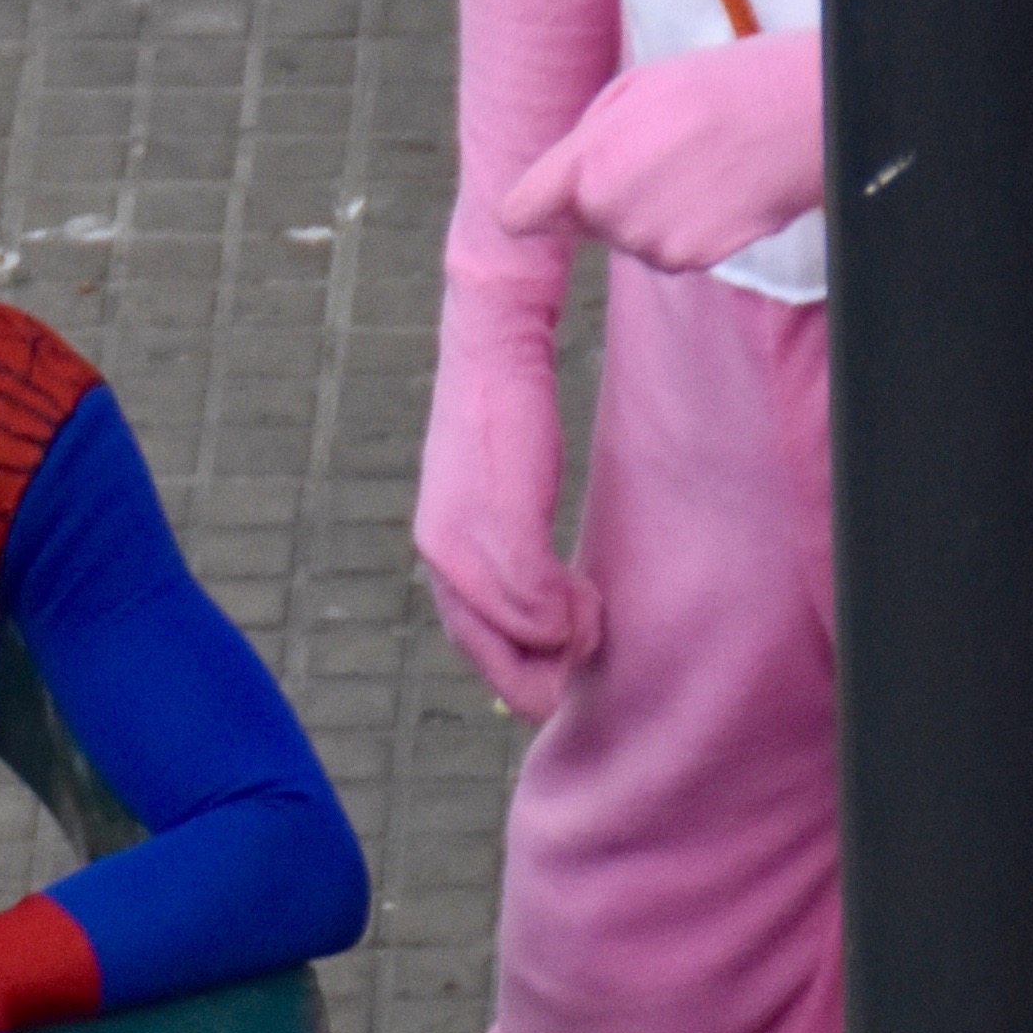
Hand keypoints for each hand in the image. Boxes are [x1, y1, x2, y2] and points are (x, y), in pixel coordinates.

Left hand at [414, 285, 602, 718]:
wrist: (495, 345)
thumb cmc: (507, 414)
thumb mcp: (500, 489)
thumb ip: (507, 543)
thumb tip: (544, 600)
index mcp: (438, 546)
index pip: (466, 635)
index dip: (510, 669)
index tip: (548, 686)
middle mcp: (439, 552)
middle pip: (486, 649)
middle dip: (533, 676)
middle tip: (573, 688)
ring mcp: (466, 543)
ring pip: (519, 631)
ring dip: (562, 642)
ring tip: (594, 629)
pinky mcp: (500, 527)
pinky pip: (536, 604)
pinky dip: (567, 618)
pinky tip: (591, 607)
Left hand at [495, 29, 825, 275]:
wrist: (801, 114)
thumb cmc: (718, 87)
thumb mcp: (635, 87)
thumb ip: (586, 142)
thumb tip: (564, 187)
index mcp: (588, 162)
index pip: (519, 214)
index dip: (535, 206)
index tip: (552, 200)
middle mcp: (611, 210)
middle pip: (583, 223)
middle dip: (605, 197)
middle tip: (659, 155)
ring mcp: (651, 243)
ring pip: (628, 238)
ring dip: (649, 212)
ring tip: (697, 167)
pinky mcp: (691, 262)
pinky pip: (669, 251)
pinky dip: (686, 229)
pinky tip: (717, 192)